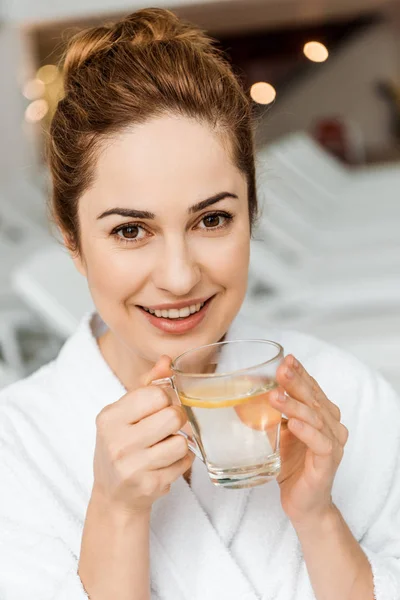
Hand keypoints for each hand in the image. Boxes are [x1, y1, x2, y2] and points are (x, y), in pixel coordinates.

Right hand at [91, 356, 194, 515]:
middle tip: (167, 427)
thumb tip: (167, 361)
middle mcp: (117, 441)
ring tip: (165, 447)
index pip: (156, 394)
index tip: (160, 407)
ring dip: (179, 443)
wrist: (114, 495)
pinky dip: (181, 461)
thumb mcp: (125, 414)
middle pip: (173, 416)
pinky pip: (185, 462)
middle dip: (177, 420)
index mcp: (110, 417)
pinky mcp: (149, 485)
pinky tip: (166, 463)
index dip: (166, 399)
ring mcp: (132, 466)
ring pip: (181, 441)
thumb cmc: (122, 446)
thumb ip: (147, 385)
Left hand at [269, 355, 348, 529]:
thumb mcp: (279, 434)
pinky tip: (292, 423)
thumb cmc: (293, 466)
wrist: (304, 504)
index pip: (312, 388)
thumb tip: (248, 393)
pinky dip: (306, 431)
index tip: (286, 359)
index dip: (300, 373)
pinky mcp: (328, 462)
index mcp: (322, 415)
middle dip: (296, 382)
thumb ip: (274, 413)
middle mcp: (332, 426)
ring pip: (315, 417)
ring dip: (295, 405)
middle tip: (281, 369)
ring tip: (275, 396)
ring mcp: (333, 444)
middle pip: (313, 398)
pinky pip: (320, 443)